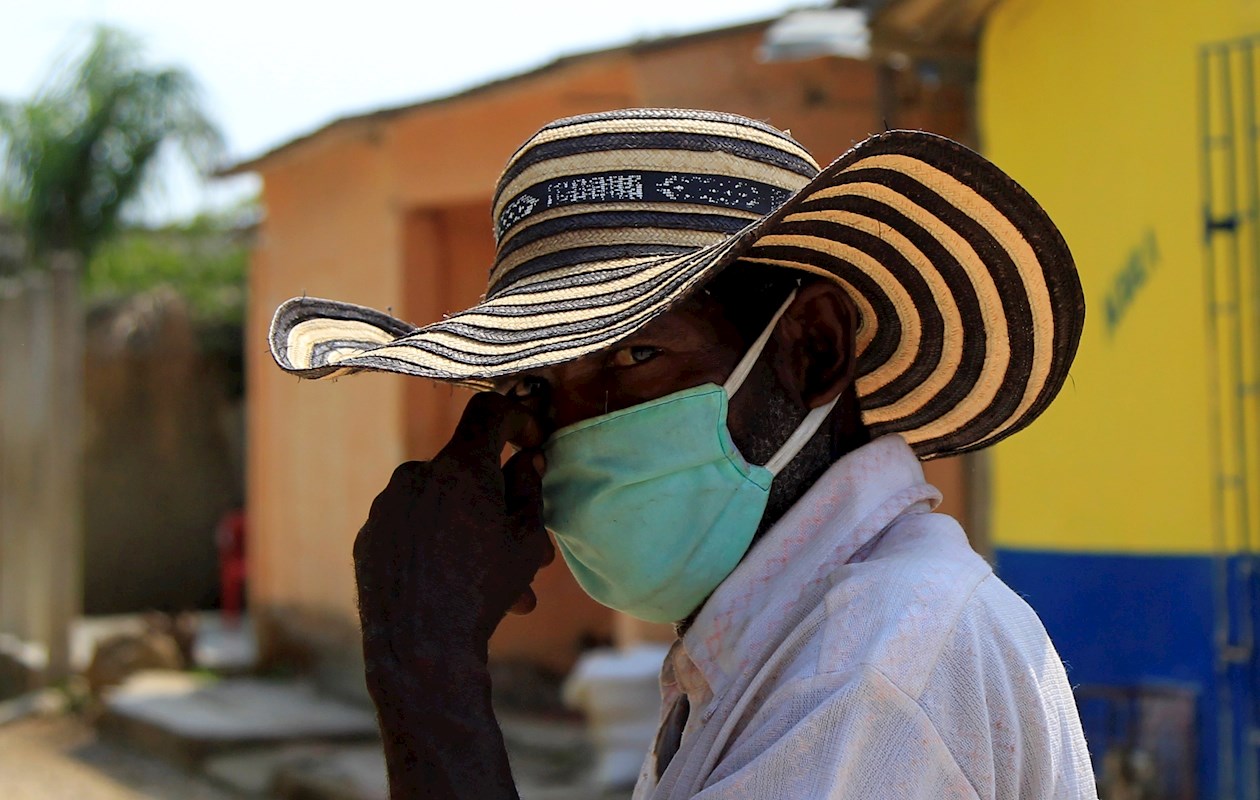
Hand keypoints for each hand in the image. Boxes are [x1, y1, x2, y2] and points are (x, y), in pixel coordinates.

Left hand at [353, 392, 553, 667]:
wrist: (419, 649)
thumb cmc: (484, 590)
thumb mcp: (527, 539)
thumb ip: (530, 489)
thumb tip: (528, 457)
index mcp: (460, 466)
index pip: (490, 412)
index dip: (518, 417)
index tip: (532, 439)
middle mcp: (417, 474)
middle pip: (468, 472)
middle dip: (502, 505)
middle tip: (533, 551)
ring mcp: (387, 506)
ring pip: (443, 507)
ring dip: (474, 536)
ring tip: (504, 590)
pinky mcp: (369, 537)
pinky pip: (412, 529)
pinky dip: (438, 548)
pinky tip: (456, 587)